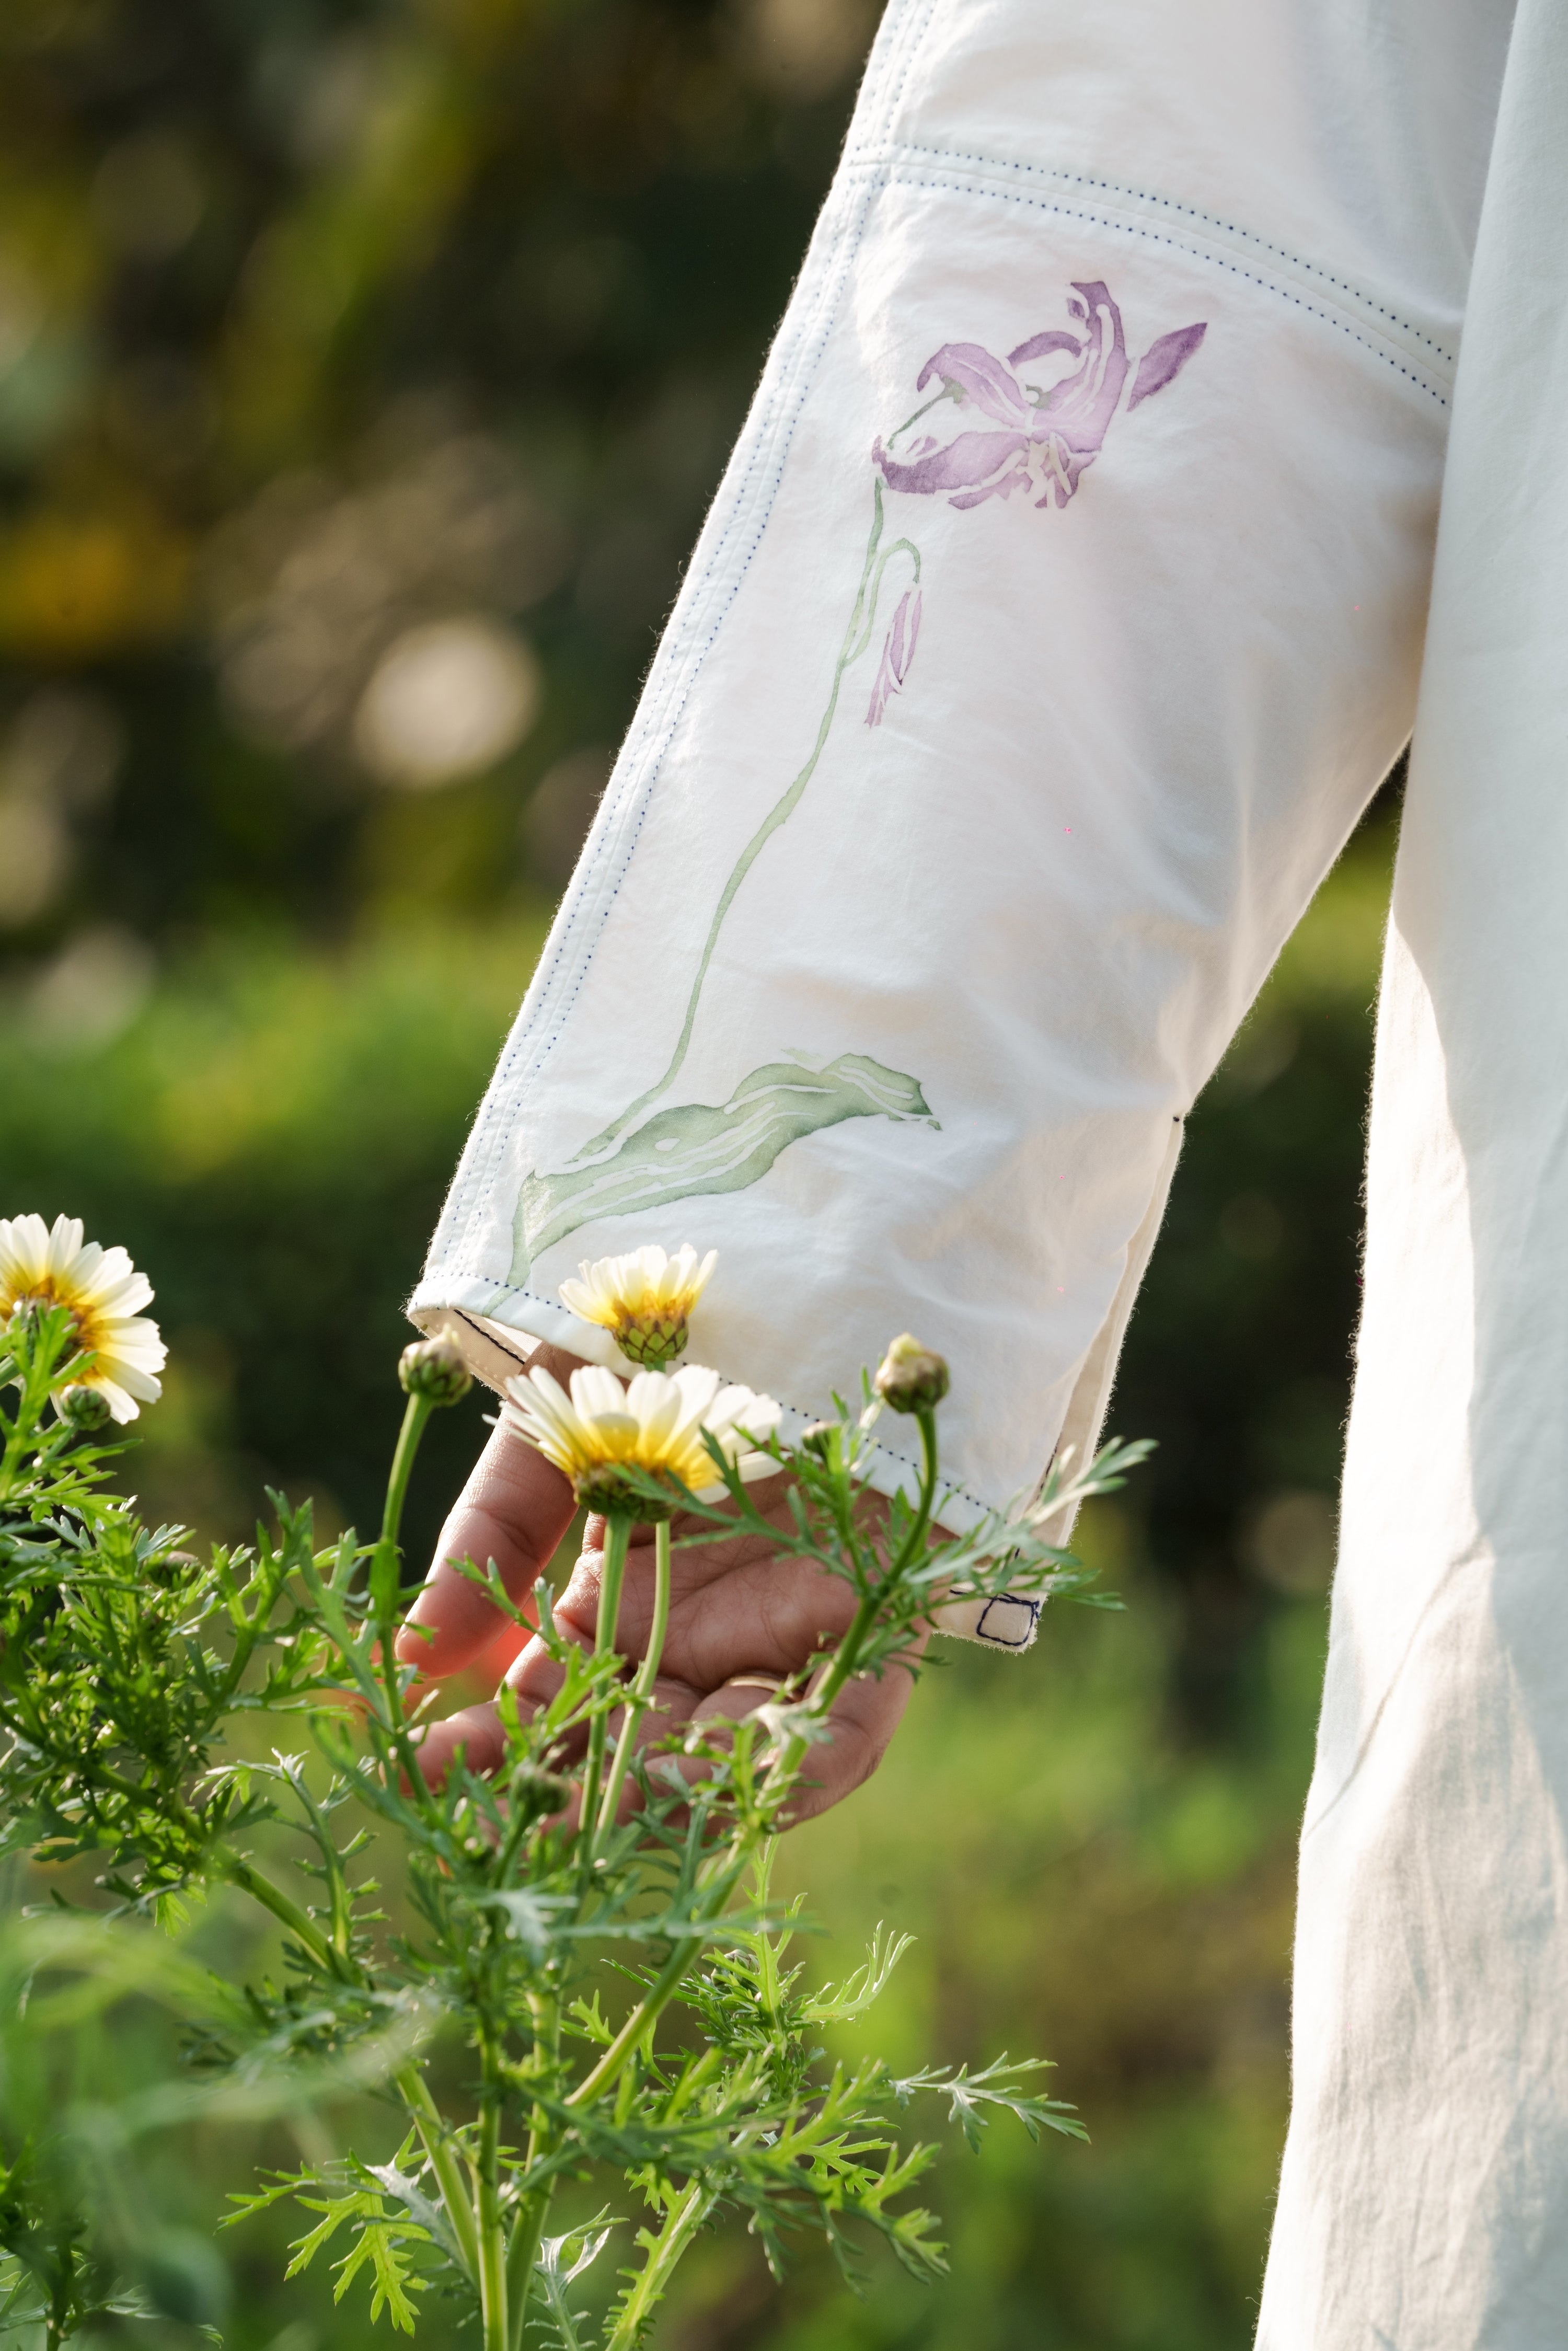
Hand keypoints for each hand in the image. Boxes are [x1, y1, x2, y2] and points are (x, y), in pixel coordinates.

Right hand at [394, 1348, 923, 1822]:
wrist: (792, 1249)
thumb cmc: (661, 1328)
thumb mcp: (556, 1424)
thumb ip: (494, 1533)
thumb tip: (411, 1659)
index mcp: (616, 1606)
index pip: (548, 1708)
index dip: (490, 1749)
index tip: (423, 1772)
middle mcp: (696, 1637)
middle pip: (635, 1751)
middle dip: (575, 1797)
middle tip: (509, 1822)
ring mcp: (784, 1632)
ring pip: (739, 1757)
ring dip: (685, 1798)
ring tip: (621, 1812)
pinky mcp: (878, 1611)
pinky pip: (851, 1719)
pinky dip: (805, 1759)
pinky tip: (749, 1775)